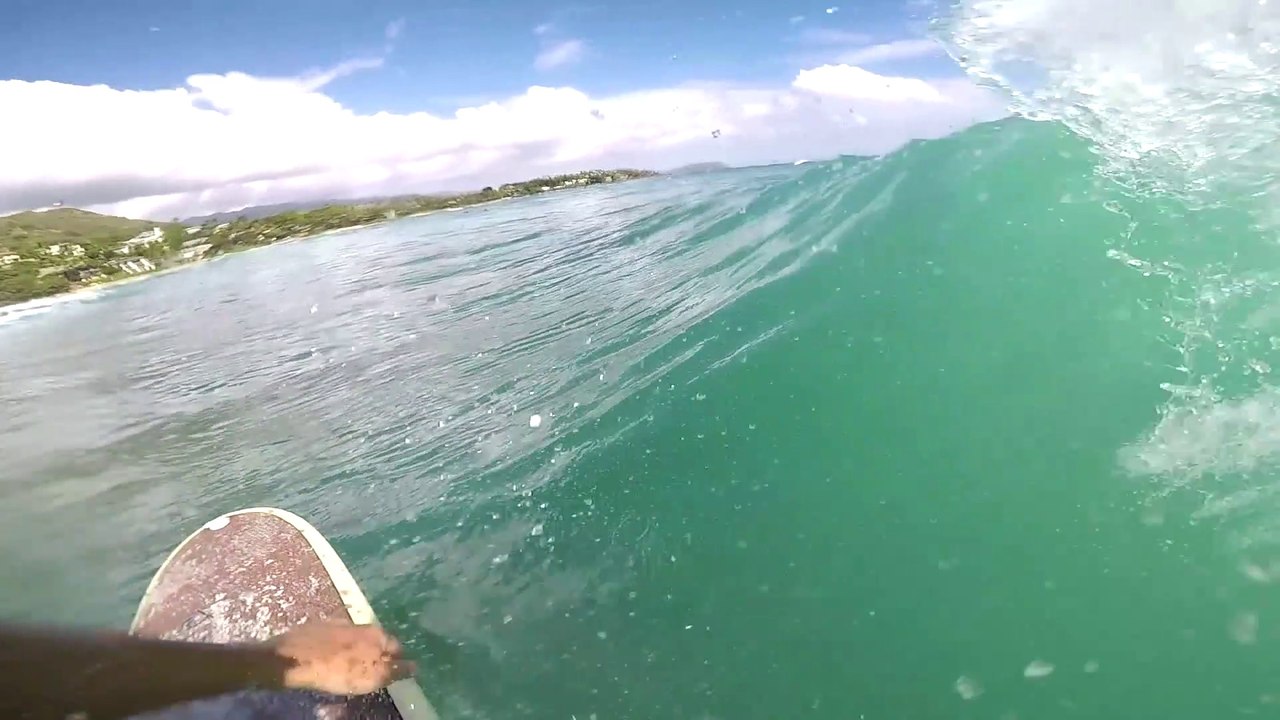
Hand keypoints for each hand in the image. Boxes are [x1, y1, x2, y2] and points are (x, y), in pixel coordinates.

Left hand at [270, 620, 415, 694]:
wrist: (293, 657)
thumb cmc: (337, 670)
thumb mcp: (371, 677)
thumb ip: (396, 671)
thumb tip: (416, 666)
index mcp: (378, 634)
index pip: (397, 648)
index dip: (395, 663)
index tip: (388, 674)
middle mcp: (363, 623)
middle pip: (377, 641)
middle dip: (377, 653)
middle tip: (369, 671)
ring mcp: (340, 622)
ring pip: (357, 637)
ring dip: (357, 648)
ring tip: (350, 664)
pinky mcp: (320, 625)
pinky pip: (337, 637)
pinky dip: (339, 645)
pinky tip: (331, 656)